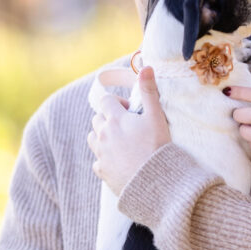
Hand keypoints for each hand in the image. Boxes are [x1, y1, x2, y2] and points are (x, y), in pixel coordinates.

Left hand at [88, 66, 170, 195]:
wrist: (155, 182)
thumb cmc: (157, 147)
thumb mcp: (156, 116)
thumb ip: (149, 91)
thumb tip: (147, 67)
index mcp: (114, 119)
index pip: (105, 101)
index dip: (117, 103)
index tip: (131, 111)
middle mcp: (103, 135)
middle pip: (97, 119)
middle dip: (109, 119)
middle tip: (129, 127)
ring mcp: (100, 154)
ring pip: (92, 138)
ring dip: (103, 137)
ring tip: (122, 143)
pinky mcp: (102, 171)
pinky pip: (97, 161)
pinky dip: (105, 159)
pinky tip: (121, 162)